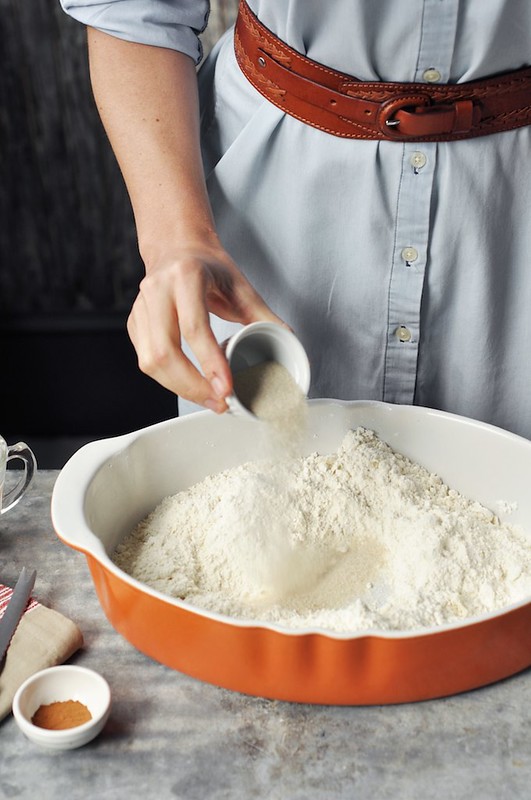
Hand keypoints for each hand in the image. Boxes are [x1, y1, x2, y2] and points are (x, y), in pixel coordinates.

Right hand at [127, 240, 284, 411]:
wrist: (178, 247)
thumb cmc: (207, 266)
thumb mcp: (240, 285)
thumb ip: (263, 315)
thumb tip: (288, 340)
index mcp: (186, 276)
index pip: (194, 327)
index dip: (210, 363)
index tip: (227, 388)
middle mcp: (157, 290)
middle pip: (165, 352)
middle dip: (192, 386)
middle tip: (219, 402)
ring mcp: (141, 307)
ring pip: (150, 361)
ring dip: (179, 388)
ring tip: (207, 399)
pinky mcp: (134, 323)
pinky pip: (145, 360)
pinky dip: (168, 379)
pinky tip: (189, 385)